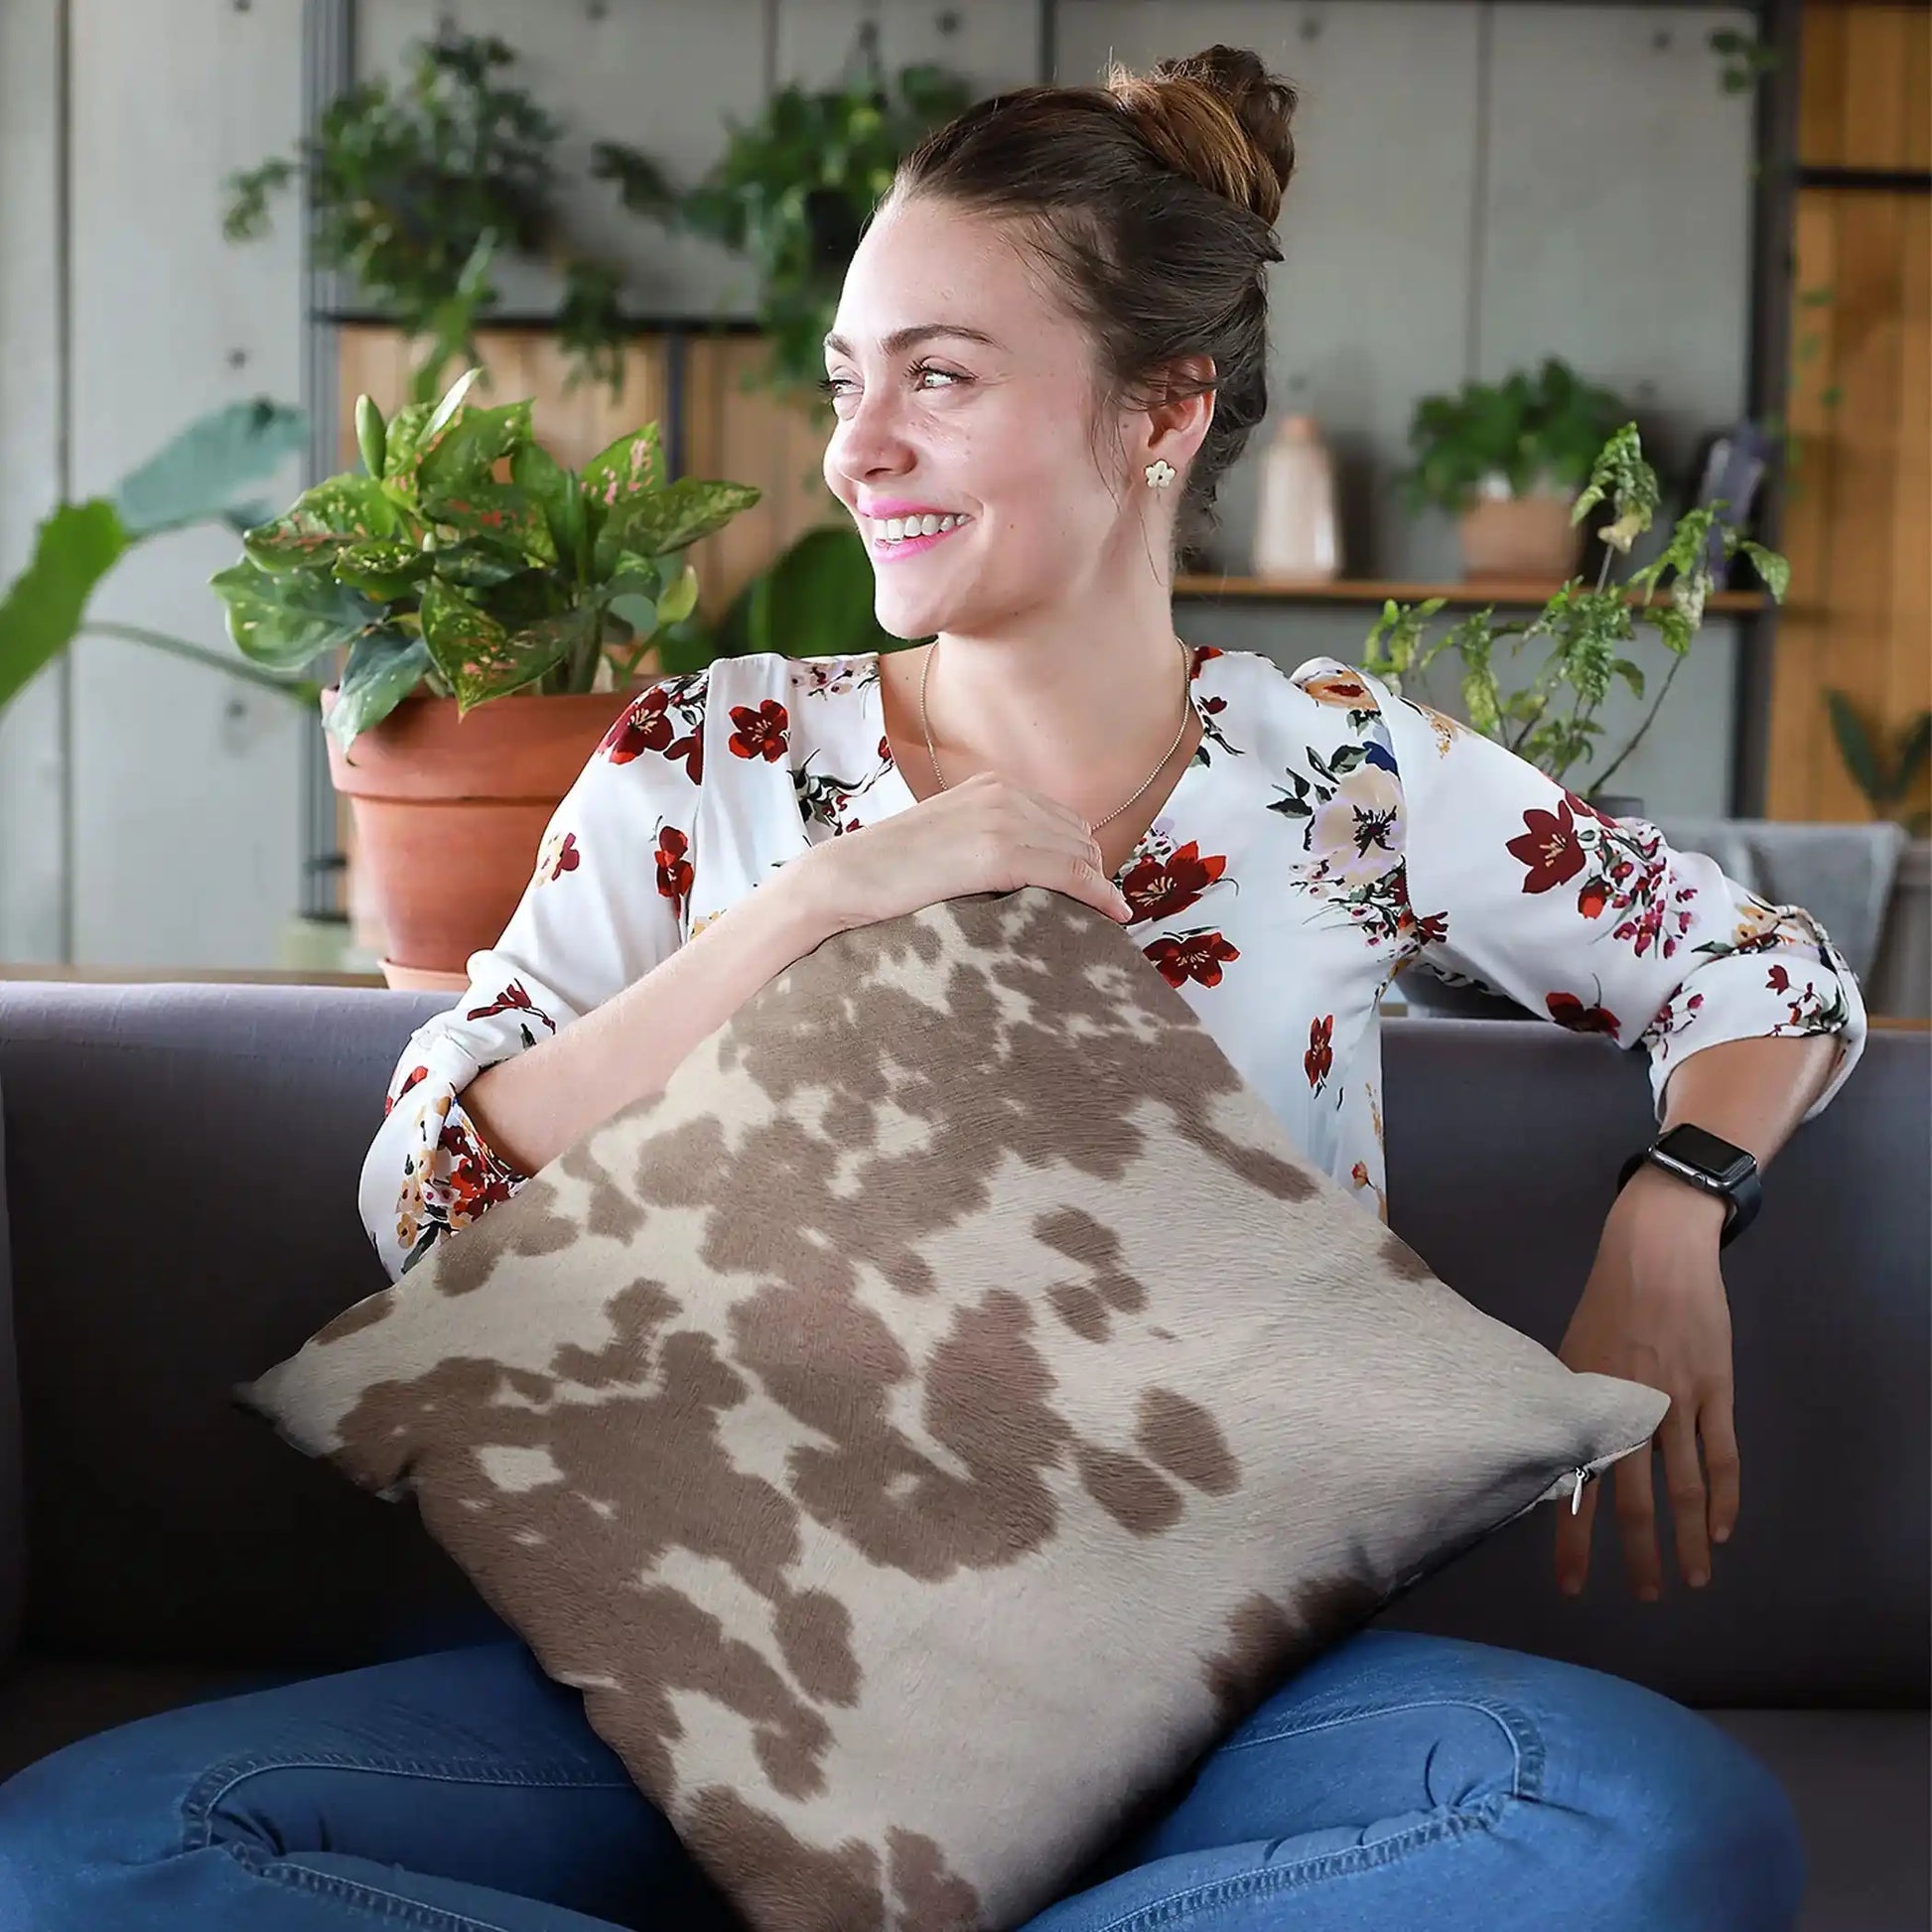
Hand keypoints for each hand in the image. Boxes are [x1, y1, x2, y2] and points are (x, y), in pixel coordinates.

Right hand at [792, 770, 1136, 935]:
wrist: (844, 878)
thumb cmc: (887, 872)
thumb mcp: (946, 840)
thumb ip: (985, 841)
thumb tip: (1024, 873)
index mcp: (991, 786)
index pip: (1062, 819)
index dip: (1082, 857)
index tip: (1094, 891)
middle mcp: (1004, 793)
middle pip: (1079, 836)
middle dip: (1092, 873)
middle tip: (1099, 912)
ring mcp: (1002, 819)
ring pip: (1081, 855)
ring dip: (1096, 887)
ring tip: (1103, 920)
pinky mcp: (997, 853)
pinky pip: (1071, 874)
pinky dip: (1098, 895)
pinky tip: (1113, 915)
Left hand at [1553, 1167, 1739, 1601]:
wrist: (1654, 1253)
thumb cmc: (1606, 1301)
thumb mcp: (1569, 1352)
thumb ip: (1570, 1405)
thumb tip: (1557, 1455)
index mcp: (1585, 1401)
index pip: (1577, 1485)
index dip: (1574, 1540)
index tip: (1573, 1586)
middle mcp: (1629, 1409)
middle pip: (1633, 1498)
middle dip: (1639, 1554)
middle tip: (1646, 1598)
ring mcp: (1678, 1401)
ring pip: (1684, 1487)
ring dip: (1690, 1539)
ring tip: (1692, 1579)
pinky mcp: (1715, 1390)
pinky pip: (1722, 1455)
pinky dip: (1724, 1497)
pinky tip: (1723, 1531)